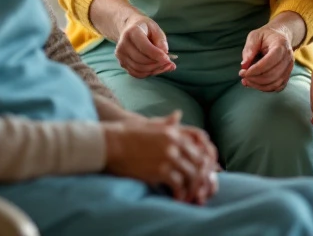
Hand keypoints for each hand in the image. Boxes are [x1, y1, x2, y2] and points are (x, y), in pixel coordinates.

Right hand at [103, 112, 218, 203]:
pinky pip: (179, 185)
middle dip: (201, 177)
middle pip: (199, 162)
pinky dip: (180, 194)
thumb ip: (167, 122)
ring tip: (189, 197)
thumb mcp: (150, 123)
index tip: (201, 174)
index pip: (198, 149)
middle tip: (199, 189)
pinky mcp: (160, 171)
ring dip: (192, 188)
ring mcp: (169, 157)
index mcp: (173, 132)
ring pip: (192, 175)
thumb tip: (178, 114)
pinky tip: (177, 199)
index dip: (203, 164)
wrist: (110, 143)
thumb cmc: (126, 133)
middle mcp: (175, 143)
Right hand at [115, 12, 174, 78]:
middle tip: (170, 63)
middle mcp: (123, 44)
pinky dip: (148, 73)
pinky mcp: (122, 63)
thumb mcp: (155, 28)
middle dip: (157, 64)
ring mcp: (121, 55)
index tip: (168, 59)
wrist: (129, 28)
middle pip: (141, 60)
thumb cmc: (145, 28)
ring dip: (154, 70)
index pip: (144, 47)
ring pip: (139, 69)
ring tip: (165, 66)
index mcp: (132, 32)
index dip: (156, 55)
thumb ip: (161, 40)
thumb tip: (165, 53)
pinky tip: (157, 69)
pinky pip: (136, 73)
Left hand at [239, 19, 297, 91]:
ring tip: (247, 81)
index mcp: (280, 45)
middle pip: (273, 74)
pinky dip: (266, 88)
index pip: (270, 61)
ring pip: (276, 83)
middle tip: (242, 76)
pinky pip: (278, 87)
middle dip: (255, 79)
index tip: (243, 72)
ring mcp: (289, 67)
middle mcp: (288, 57)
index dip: (255, 70)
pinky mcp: (287, 74)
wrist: (280, 36)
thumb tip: (244, 65)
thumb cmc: (266, 36)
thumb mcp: (255, 36)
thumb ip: (249, 49)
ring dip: (259, 85)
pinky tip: (255, 84)